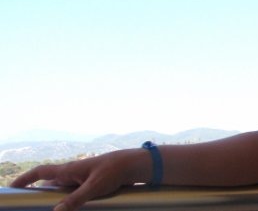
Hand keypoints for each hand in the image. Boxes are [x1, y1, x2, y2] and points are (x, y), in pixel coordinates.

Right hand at [10, 149, 143, 210]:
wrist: (132, 165)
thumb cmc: (114, 171)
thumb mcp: (94, 187)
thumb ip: (75, 199)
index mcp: (69, 170)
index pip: (40, 172)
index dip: (25, 179)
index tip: (12, 187)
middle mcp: (72, 173)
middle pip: (47, 184)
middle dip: (36, 193)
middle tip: (26, 204)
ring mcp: (80, 178)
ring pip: (60, 190)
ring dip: (52, 199)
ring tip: (43, 206)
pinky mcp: (88, 183)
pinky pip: (71, 193)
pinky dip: (65, 201)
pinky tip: (65, 207)